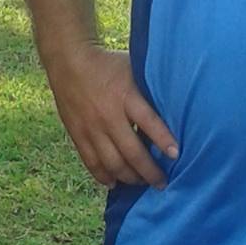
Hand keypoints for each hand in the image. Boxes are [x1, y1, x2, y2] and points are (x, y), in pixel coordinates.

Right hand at [43, 45, 177, 188]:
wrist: (69, 61)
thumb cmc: (108, 65)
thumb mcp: (133, 69)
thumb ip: (149, 90)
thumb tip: (175, 107)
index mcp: (125, 95)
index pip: (149, 122)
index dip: (163, 141)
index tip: (176, 155)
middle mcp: (108, 115)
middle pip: (131, 151)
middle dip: (149, 171)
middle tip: (162, 183)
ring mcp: (90, 127)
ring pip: (112, 162)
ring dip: (129, 177)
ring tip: (141, 182)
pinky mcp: (77, 134)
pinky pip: (91, 162)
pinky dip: (103, 176)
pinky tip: (115, 183)